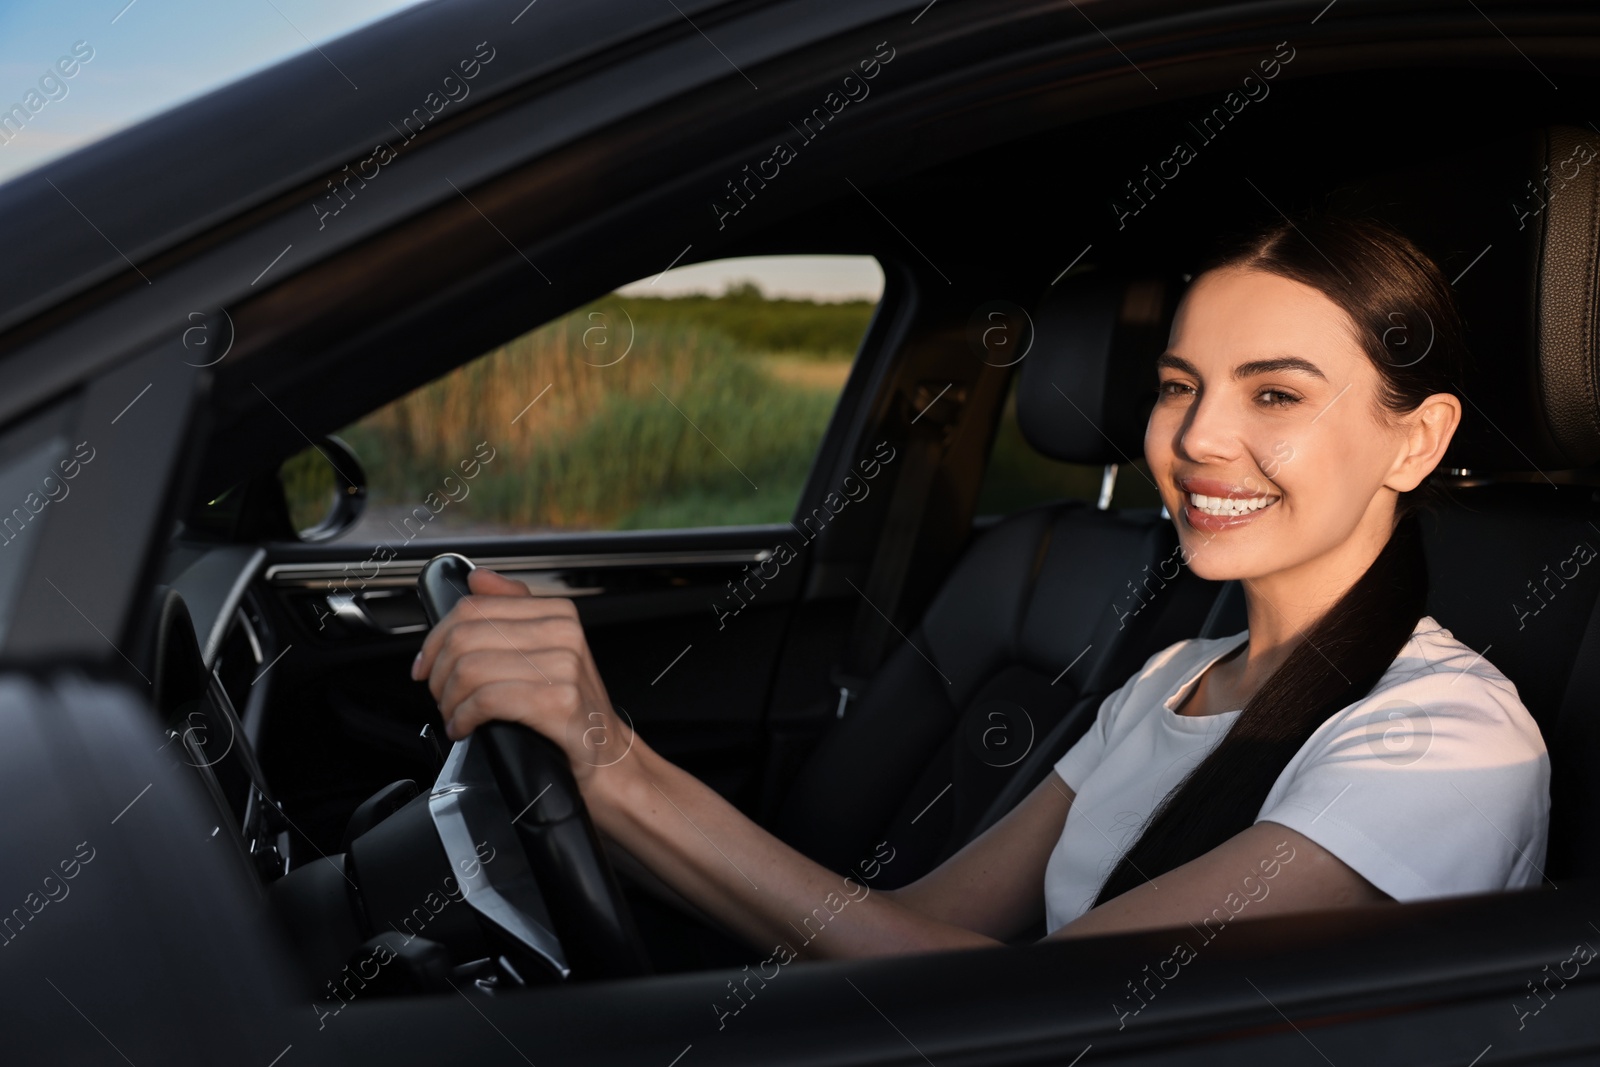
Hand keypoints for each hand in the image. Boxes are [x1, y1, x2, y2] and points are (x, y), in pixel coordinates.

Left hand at [410, 568, 638, 789]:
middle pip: (466, 638)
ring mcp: (564, 667)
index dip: (437, 638)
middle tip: (441, 696)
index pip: (474, 608)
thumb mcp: (547, 649)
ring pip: (470, 669)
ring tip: (454, 714)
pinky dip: (464, 717)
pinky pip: (487, 700)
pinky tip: (465, 727)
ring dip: (449, 700)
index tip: (427, 665)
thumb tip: (478, 578)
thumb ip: (513, 609)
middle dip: (439, 673)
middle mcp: (563, 633)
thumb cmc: (572, 706)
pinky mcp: (559, 702)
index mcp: (557, 613)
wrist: (608, 755)